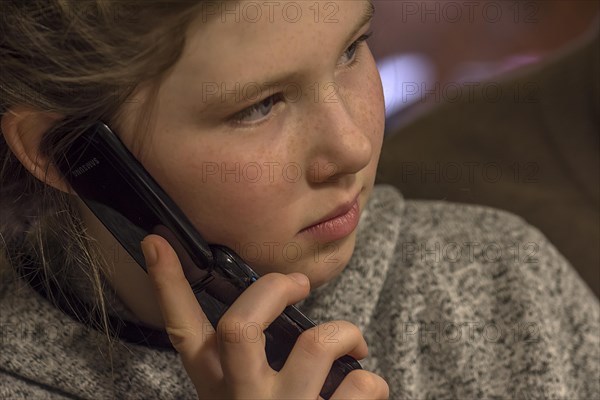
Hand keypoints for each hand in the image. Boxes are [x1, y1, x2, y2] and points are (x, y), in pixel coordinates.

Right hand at [141, 234, 388, 398]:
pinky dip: (371, 381)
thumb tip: (273, 314)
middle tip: (299, 284)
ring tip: (357, 345)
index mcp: (219, 390)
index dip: (168, 286)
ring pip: (316, 346)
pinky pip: (360, 386)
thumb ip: (244, 368)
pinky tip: (366, 390)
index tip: (157, 241)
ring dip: (347, 333)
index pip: (182, 333)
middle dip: (274, 289)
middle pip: (241, 326)